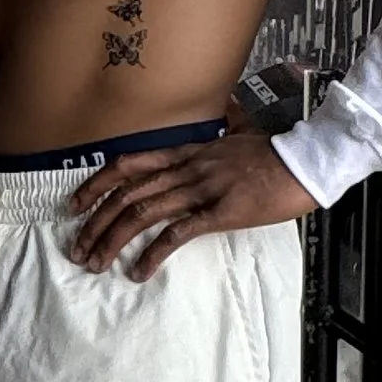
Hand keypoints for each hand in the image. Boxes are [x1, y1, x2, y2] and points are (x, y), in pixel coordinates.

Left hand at [67, 129, 316, 280]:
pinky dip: (153, 253)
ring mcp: (202, 189)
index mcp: (187, 152)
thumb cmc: (276, 152)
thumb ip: (224, 129)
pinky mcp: (221, 213)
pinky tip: (139, 271)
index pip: (129, 164)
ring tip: (96, 262)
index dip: (96, 184)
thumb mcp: (242, 134)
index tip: (74, 204)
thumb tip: (225, 110)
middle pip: (127, 193)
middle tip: (77, 247)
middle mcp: (186, 169)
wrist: (307, 161)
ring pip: (143, 213)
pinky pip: (178, 233)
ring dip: (113, 239)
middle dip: (95, 221)